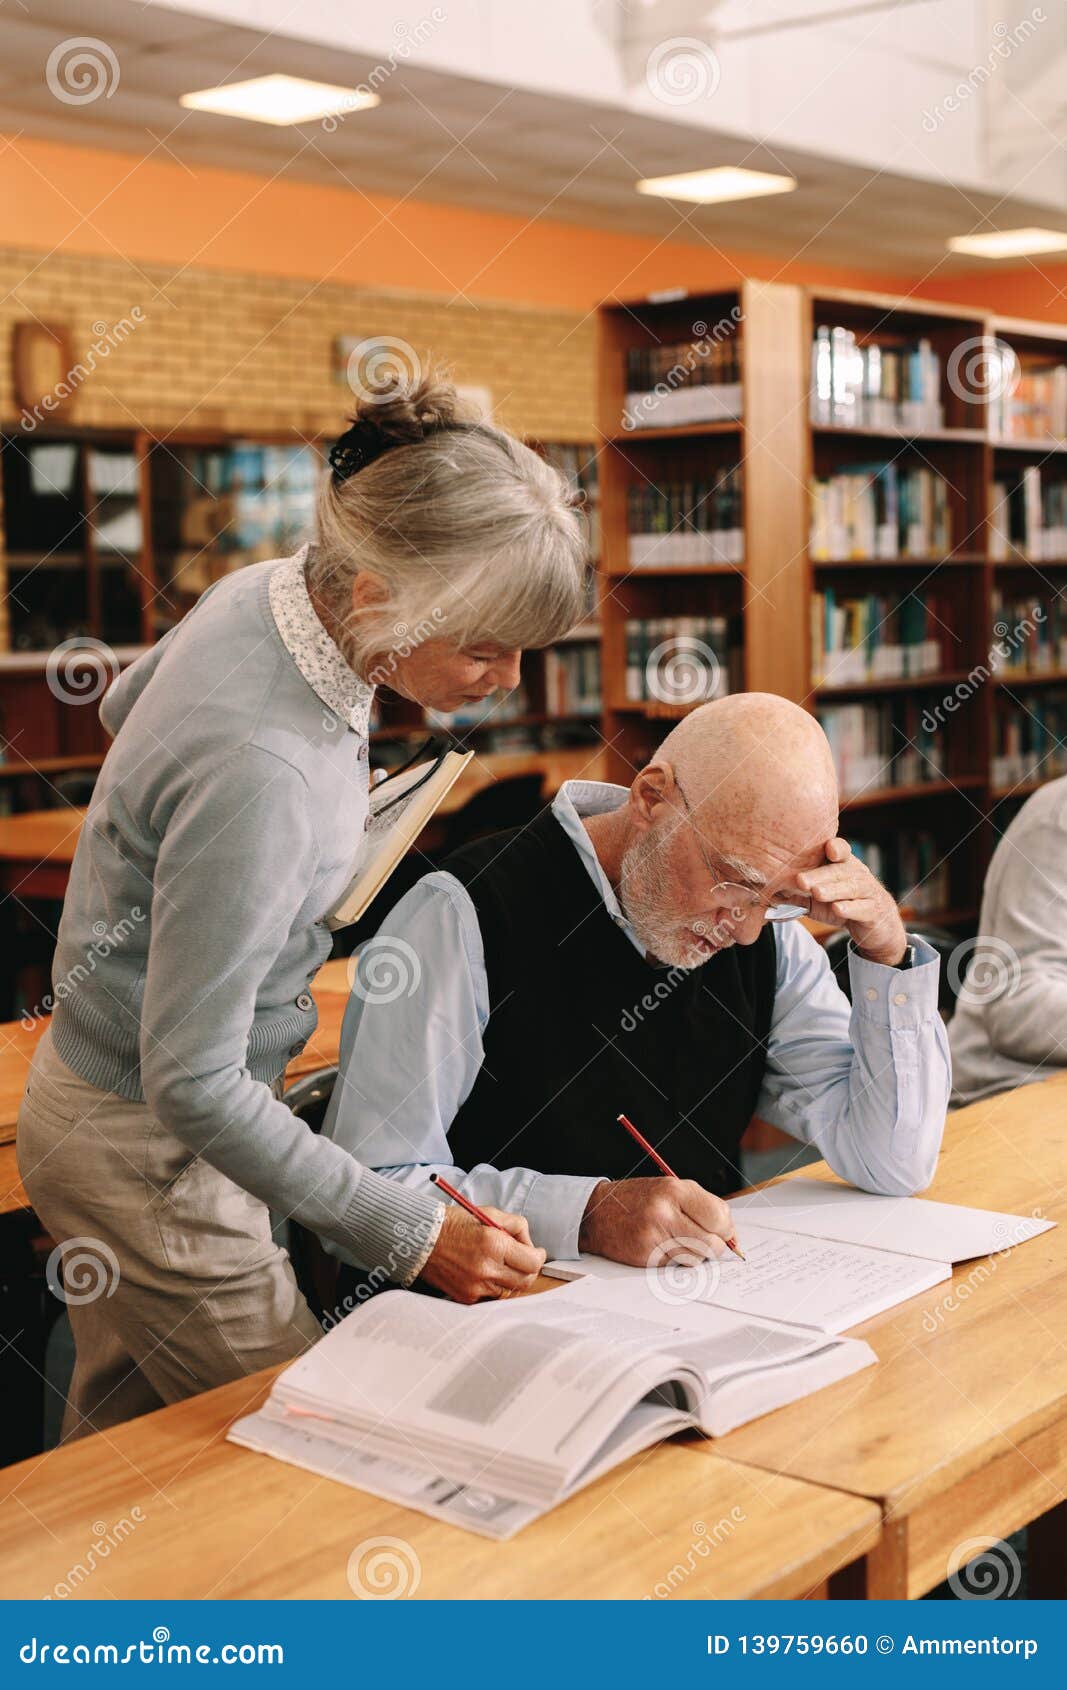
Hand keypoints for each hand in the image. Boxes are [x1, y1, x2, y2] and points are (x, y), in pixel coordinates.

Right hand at [417, 1205, 546, 1303]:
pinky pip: (492, 1296)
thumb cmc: (454, 1223)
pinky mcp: (466, 1297)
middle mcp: (485, 1269)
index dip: (539, 1256)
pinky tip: (486, 1272)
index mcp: (493, 1245)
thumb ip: (516, 1226)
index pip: (532, 1262)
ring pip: (510, 1291)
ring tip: (501, 1263)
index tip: (537, 1252)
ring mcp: (475, 1287)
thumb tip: (531, 1244)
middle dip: (529, 1269)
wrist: (419, 1239)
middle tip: (524, 1259)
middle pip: (525, 1281)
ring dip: (512, 1278)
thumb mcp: (488, 1213)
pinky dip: (495, 1286)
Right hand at [578, 1177, 735, 1266]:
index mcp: (675, 1190)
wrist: (597, 1213)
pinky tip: (662, 1246)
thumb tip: (730, 1234)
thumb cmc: (639, 1200)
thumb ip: (701, 1206)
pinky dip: (674, 1260)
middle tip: (706, 1242)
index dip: (726, 1229)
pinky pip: (676, 1265)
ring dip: (694, 1255)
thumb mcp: (669, 1190)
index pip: (719, 1216)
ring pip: (696, 1258)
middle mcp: (665, 1212)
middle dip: (714, 1247)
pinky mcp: (646, 1256)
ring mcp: (654, 1236)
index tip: (724, 1233)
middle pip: (712, 1243)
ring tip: (679, 1241)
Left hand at [795, 837, 907, 966]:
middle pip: (839, 871)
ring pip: (851, 887)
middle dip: (819, 875)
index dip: (835, 847)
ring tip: (817, 893)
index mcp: (843, 865)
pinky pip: (863, 908)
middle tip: (801, 880)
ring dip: (833, 890)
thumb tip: (767, 890)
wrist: (875, 926)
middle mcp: (857, 874)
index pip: (841, 850)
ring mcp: (868, 891)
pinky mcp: (874, 911)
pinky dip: (850, 908)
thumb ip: (797, 893)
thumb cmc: (842, 904)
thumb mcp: (817, 898)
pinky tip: (838, 908)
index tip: (825, 847)